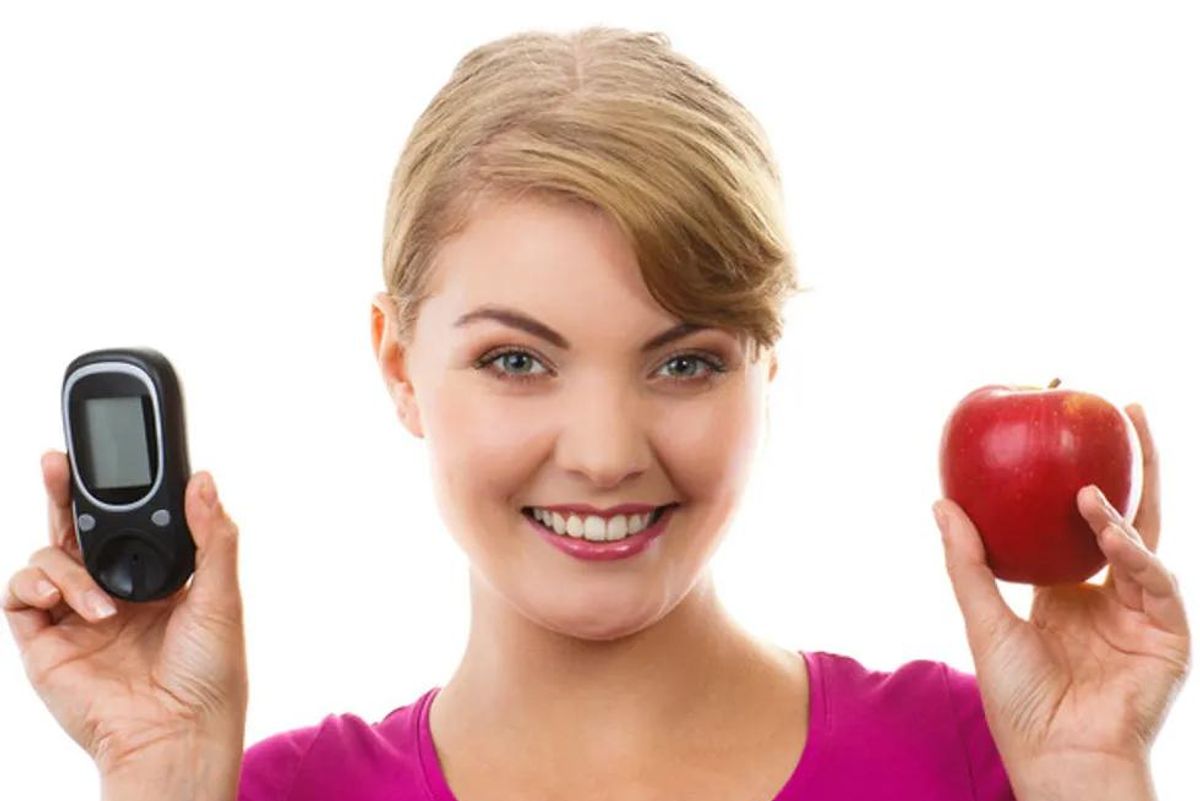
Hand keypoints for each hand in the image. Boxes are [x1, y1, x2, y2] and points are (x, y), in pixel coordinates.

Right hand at [4, 451, 248, 776]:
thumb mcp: (222, 596)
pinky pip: (18, 595)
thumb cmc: (209, 675)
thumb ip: (213, 537)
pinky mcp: (45, 641)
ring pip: (47, 557)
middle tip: (56, 461)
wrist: (176, 734)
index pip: (125, 521)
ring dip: (66, 566)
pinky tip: (64, 600)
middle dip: (62, 492)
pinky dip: (36, 585)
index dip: (111, 490)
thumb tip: (205, 480)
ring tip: (100, 604)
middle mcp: (112, 591)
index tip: (110, 455)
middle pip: (75, 528)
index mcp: (155, 576)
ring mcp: (76, 615)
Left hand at [932, 404, 1190, 787]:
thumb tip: (939, 502)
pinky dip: (1131, 551)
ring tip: (1097, 478)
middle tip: (1126, 410)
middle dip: (1134, 463)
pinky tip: (1106, 527)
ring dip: (1123, 507)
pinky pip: (1155, 581)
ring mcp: (1142, 613)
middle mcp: (1108, 595)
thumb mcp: (982, 620)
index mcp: (1067, 593)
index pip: (1075, 523)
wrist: (1056, 756)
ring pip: (1146, 540)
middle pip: (1125, 516)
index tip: (1068, 430)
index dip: (1075, 478)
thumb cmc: (1016, 700)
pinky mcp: (1169, 634)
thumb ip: (966, 562)